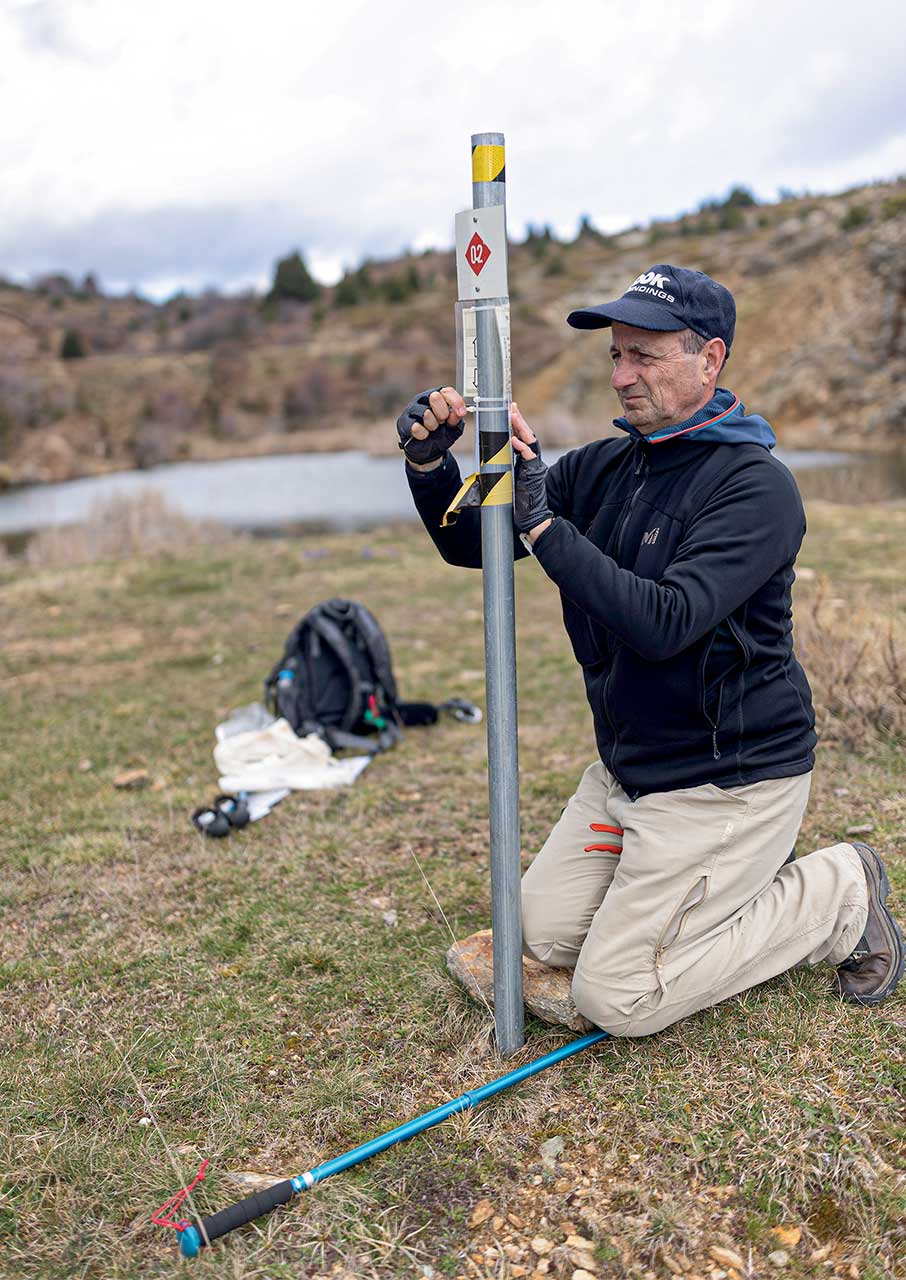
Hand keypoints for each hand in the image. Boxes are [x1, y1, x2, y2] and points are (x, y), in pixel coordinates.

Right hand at [397, 387, 466, 464]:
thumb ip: (456, 420)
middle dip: (442, 413)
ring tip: (432, 430)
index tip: (461, 413)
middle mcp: (423, 399)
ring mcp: (412, 409)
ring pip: (425, 412)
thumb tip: (456, 413)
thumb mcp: (453, 428)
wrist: (428, 451)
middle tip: (441, 422)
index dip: (456, 402)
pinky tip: (424, 435)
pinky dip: (423, 434)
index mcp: (438, 397)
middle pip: (435, 397)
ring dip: (432, 425)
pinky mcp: (404, 422)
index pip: (447, 392)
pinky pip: (415, 426)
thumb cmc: (440, 435)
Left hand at [511, 403, 552, 537]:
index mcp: (525, 463)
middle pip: (527, 436)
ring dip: (521, 428)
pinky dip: (521, 447)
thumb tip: (484, 465)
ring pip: (530, 442)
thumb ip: (499, 472)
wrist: (533, 521)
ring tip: (513, 415)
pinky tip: (513, 439)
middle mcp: (532, 463)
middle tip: (511, 406)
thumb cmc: (519, 506)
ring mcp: (534, 468)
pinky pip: (528, 457)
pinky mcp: (534, 475)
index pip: (521, 439)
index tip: (508, 412)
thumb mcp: (505, 485)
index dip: (515, 425)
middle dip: (518, 420)